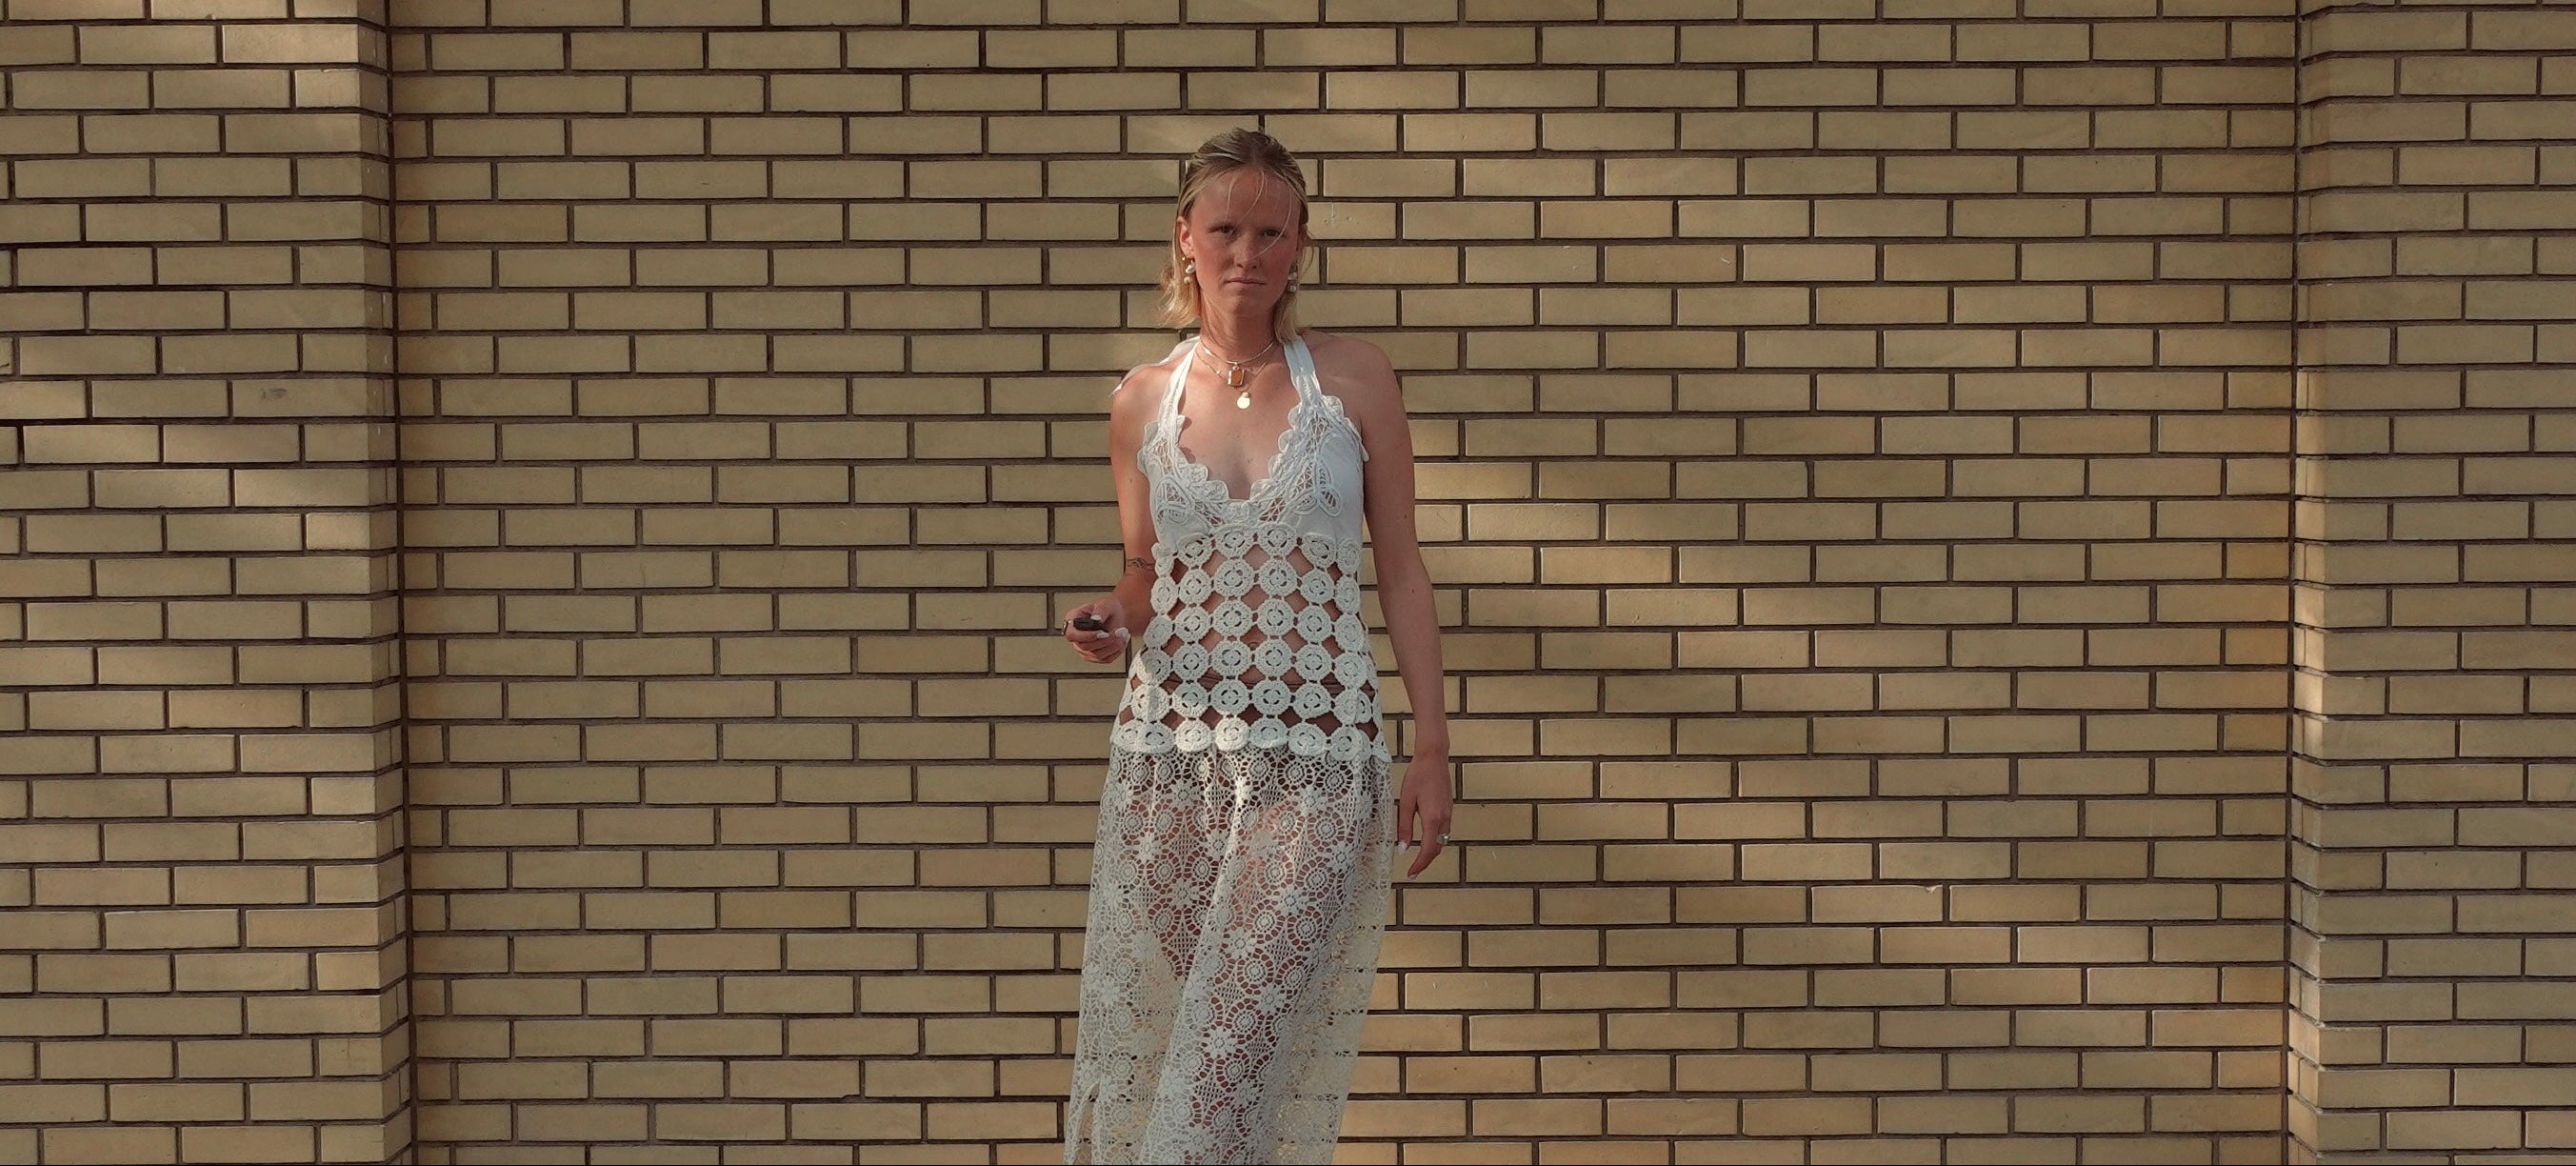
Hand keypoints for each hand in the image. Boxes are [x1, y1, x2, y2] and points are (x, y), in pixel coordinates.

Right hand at [1062, 596, 1129, 663]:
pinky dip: (1117, 651)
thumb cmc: (1107, 609)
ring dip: (1113, 645)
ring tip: (1123, 633)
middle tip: (1119, 631)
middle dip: (1105, 640)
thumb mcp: (1105, 604)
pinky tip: (1122, 641)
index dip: (1086, 636)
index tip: (1102, 632)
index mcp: (1073, 621)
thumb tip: (1096, 618)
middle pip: (1085, 647)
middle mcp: (1077, 637)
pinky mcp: (1095, 656)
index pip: (1071, 634)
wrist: (1117, 616)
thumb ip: (1100, 610)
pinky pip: (1106, 659)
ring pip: (1097, 655)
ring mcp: (1084, 649)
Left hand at [1393, 751, 1453, 879]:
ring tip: (1417, 859)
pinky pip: (1444, 831)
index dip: (1420, 865)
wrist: (1433, 758)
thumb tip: (1403, 848)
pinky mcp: (1449, 809)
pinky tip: (1425, 840)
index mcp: (1432, 819)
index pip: (1428, 850)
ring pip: (1442, 841)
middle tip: (1413, 871)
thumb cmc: (1417, 776)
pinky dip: (1435, 841)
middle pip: (1437, 849)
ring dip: (1431, 852)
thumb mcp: (1405, 801)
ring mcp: (1449, 814)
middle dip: (1426, 862)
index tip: (1411, 874)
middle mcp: (1444, 819)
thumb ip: (1404, 827)